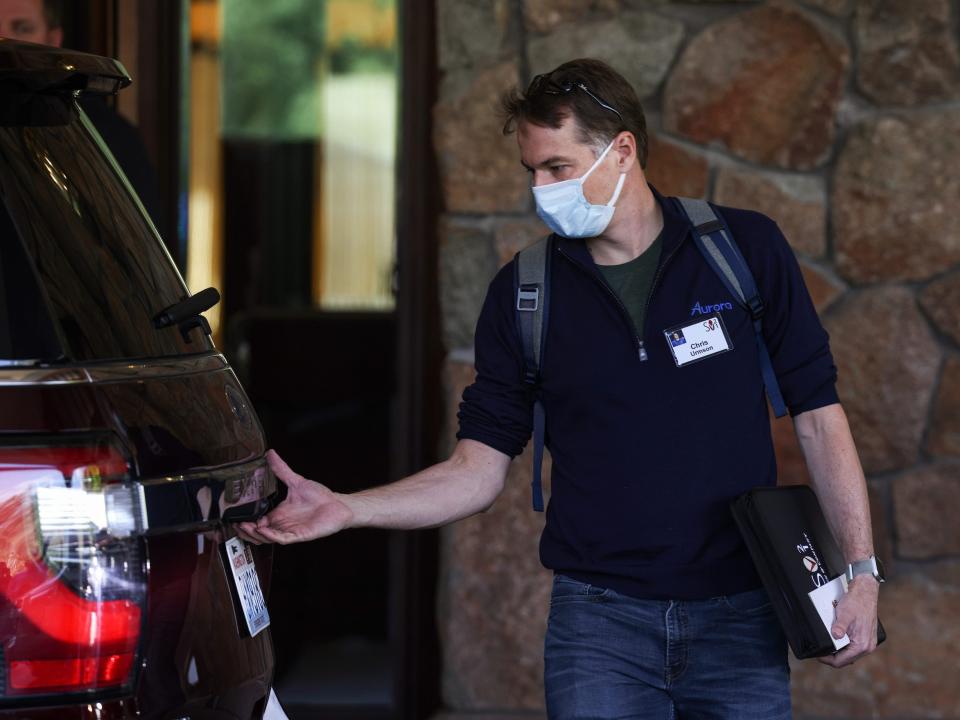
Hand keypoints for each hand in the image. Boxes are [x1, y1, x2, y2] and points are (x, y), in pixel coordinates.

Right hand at [235, 449, 353, 544]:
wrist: (338, 504)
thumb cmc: (319, 496)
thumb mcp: (296, 481)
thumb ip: (281, 469)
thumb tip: (270, 453)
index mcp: (279, 513)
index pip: (257, 521)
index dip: (245, 521)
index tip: (233, 516)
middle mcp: (282, 523)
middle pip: (258, 533)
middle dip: (245, 530)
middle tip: (236, 524)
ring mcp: (290, 530)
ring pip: (267, 538)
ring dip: (255, 534)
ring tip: (245, 526)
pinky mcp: (299, 535)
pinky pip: (283, 538)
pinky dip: (272, 536)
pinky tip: (263, 529)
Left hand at [817, 575, 879, 667]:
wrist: (866, 591)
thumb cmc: (856, 602)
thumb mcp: (845, 614)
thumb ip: (840, 626)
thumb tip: (835, 636)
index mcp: (862, 645)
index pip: (841, 661)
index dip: (827, 660)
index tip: (817, 654)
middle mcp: (867, 647)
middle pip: (845, 659)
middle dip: (831, 655)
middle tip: (820, 649)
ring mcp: (868, 643)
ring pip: (848, 653)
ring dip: (838, 649)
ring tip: (827, 642)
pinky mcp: (866, 637)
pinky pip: (852, 646)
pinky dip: (843, 644)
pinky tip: (836, 637)